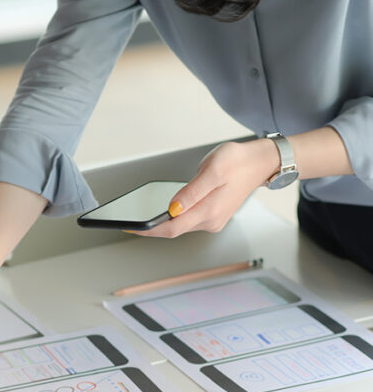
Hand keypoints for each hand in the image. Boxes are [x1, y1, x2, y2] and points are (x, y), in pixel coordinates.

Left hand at [132, 139, 278, 237]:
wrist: (261, 162)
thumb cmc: (238, 161)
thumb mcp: (212, 170)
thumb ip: (191, 192)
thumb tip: (172, 209)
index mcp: (209, 211)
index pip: (172, 228)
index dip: (149, 230)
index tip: (131, 228)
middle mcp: (211, 221)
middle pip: (174, 230)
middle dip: (151, 228)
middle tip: (130, 223)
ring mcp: (213, 220)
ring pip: (181, 226)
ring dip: (162, 223)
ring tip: (142, 218)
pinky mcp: (213, 216)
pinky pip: (188, 221)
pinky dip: (174, 218)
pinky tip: (164, 212)